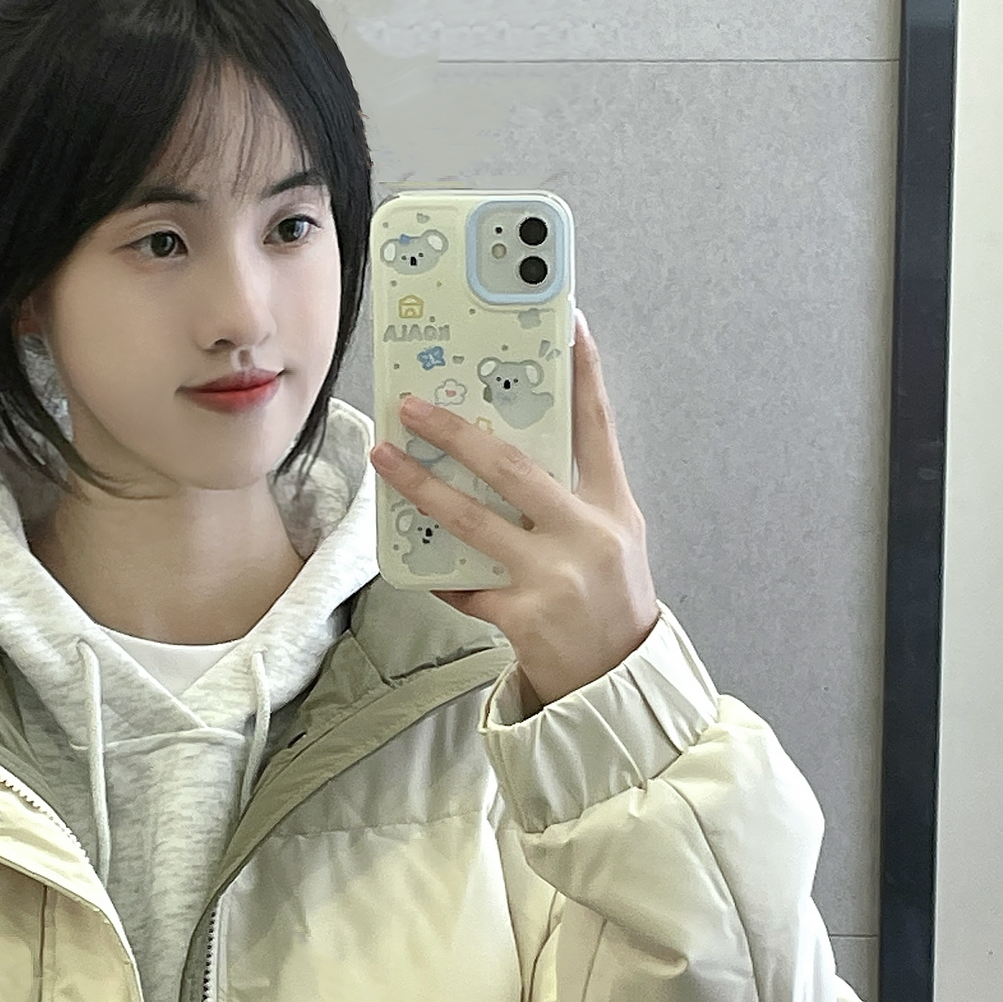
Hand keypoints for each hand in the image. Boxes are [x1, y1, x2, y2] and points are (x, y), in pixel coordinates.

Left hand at [370, 312, 658, 709]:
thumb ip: (573, 496)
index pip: (598, 425)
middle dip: (456, 432)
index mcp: (612, 506)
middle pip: (513, 467)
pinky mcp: (524, 616)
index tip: (568, 321)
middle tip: (413, 406)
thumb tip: (508, 449)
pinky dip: (438, 572)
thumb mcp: (612, 538)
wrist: (616, 681)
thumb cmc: (608, 601)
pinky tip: (415, 558)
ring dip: (421, 486)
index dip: (584, 371)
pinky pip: (464, 585)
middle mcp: (587, 534)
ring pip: (472, 519)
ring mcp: (554, 575)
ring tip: (386, 459)